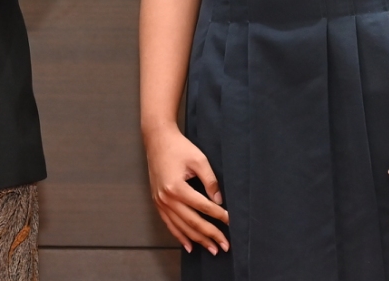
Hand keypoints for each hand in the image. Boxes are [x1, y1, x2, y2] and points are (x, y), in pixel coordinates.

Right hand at [144, 124, 228, 254]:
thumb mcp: (199, 160)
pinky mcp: (157, 202)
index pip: (203, 207)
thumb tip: (220, 201)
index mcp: (176, 187)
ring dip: (198, 240)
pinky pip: (169, 224)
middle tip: (225, 246)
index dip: (219, 216)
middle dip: (211, 235)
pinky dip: (180, 236)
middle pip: (192, 222)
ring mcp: (160, 202)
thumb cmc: (179, 147)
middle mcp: (166, 198)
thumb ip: (210, 181)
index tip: (231, 222)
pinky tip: (189, 246)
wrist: (157, 139)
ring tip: (212, 249)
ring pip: (181, 227)